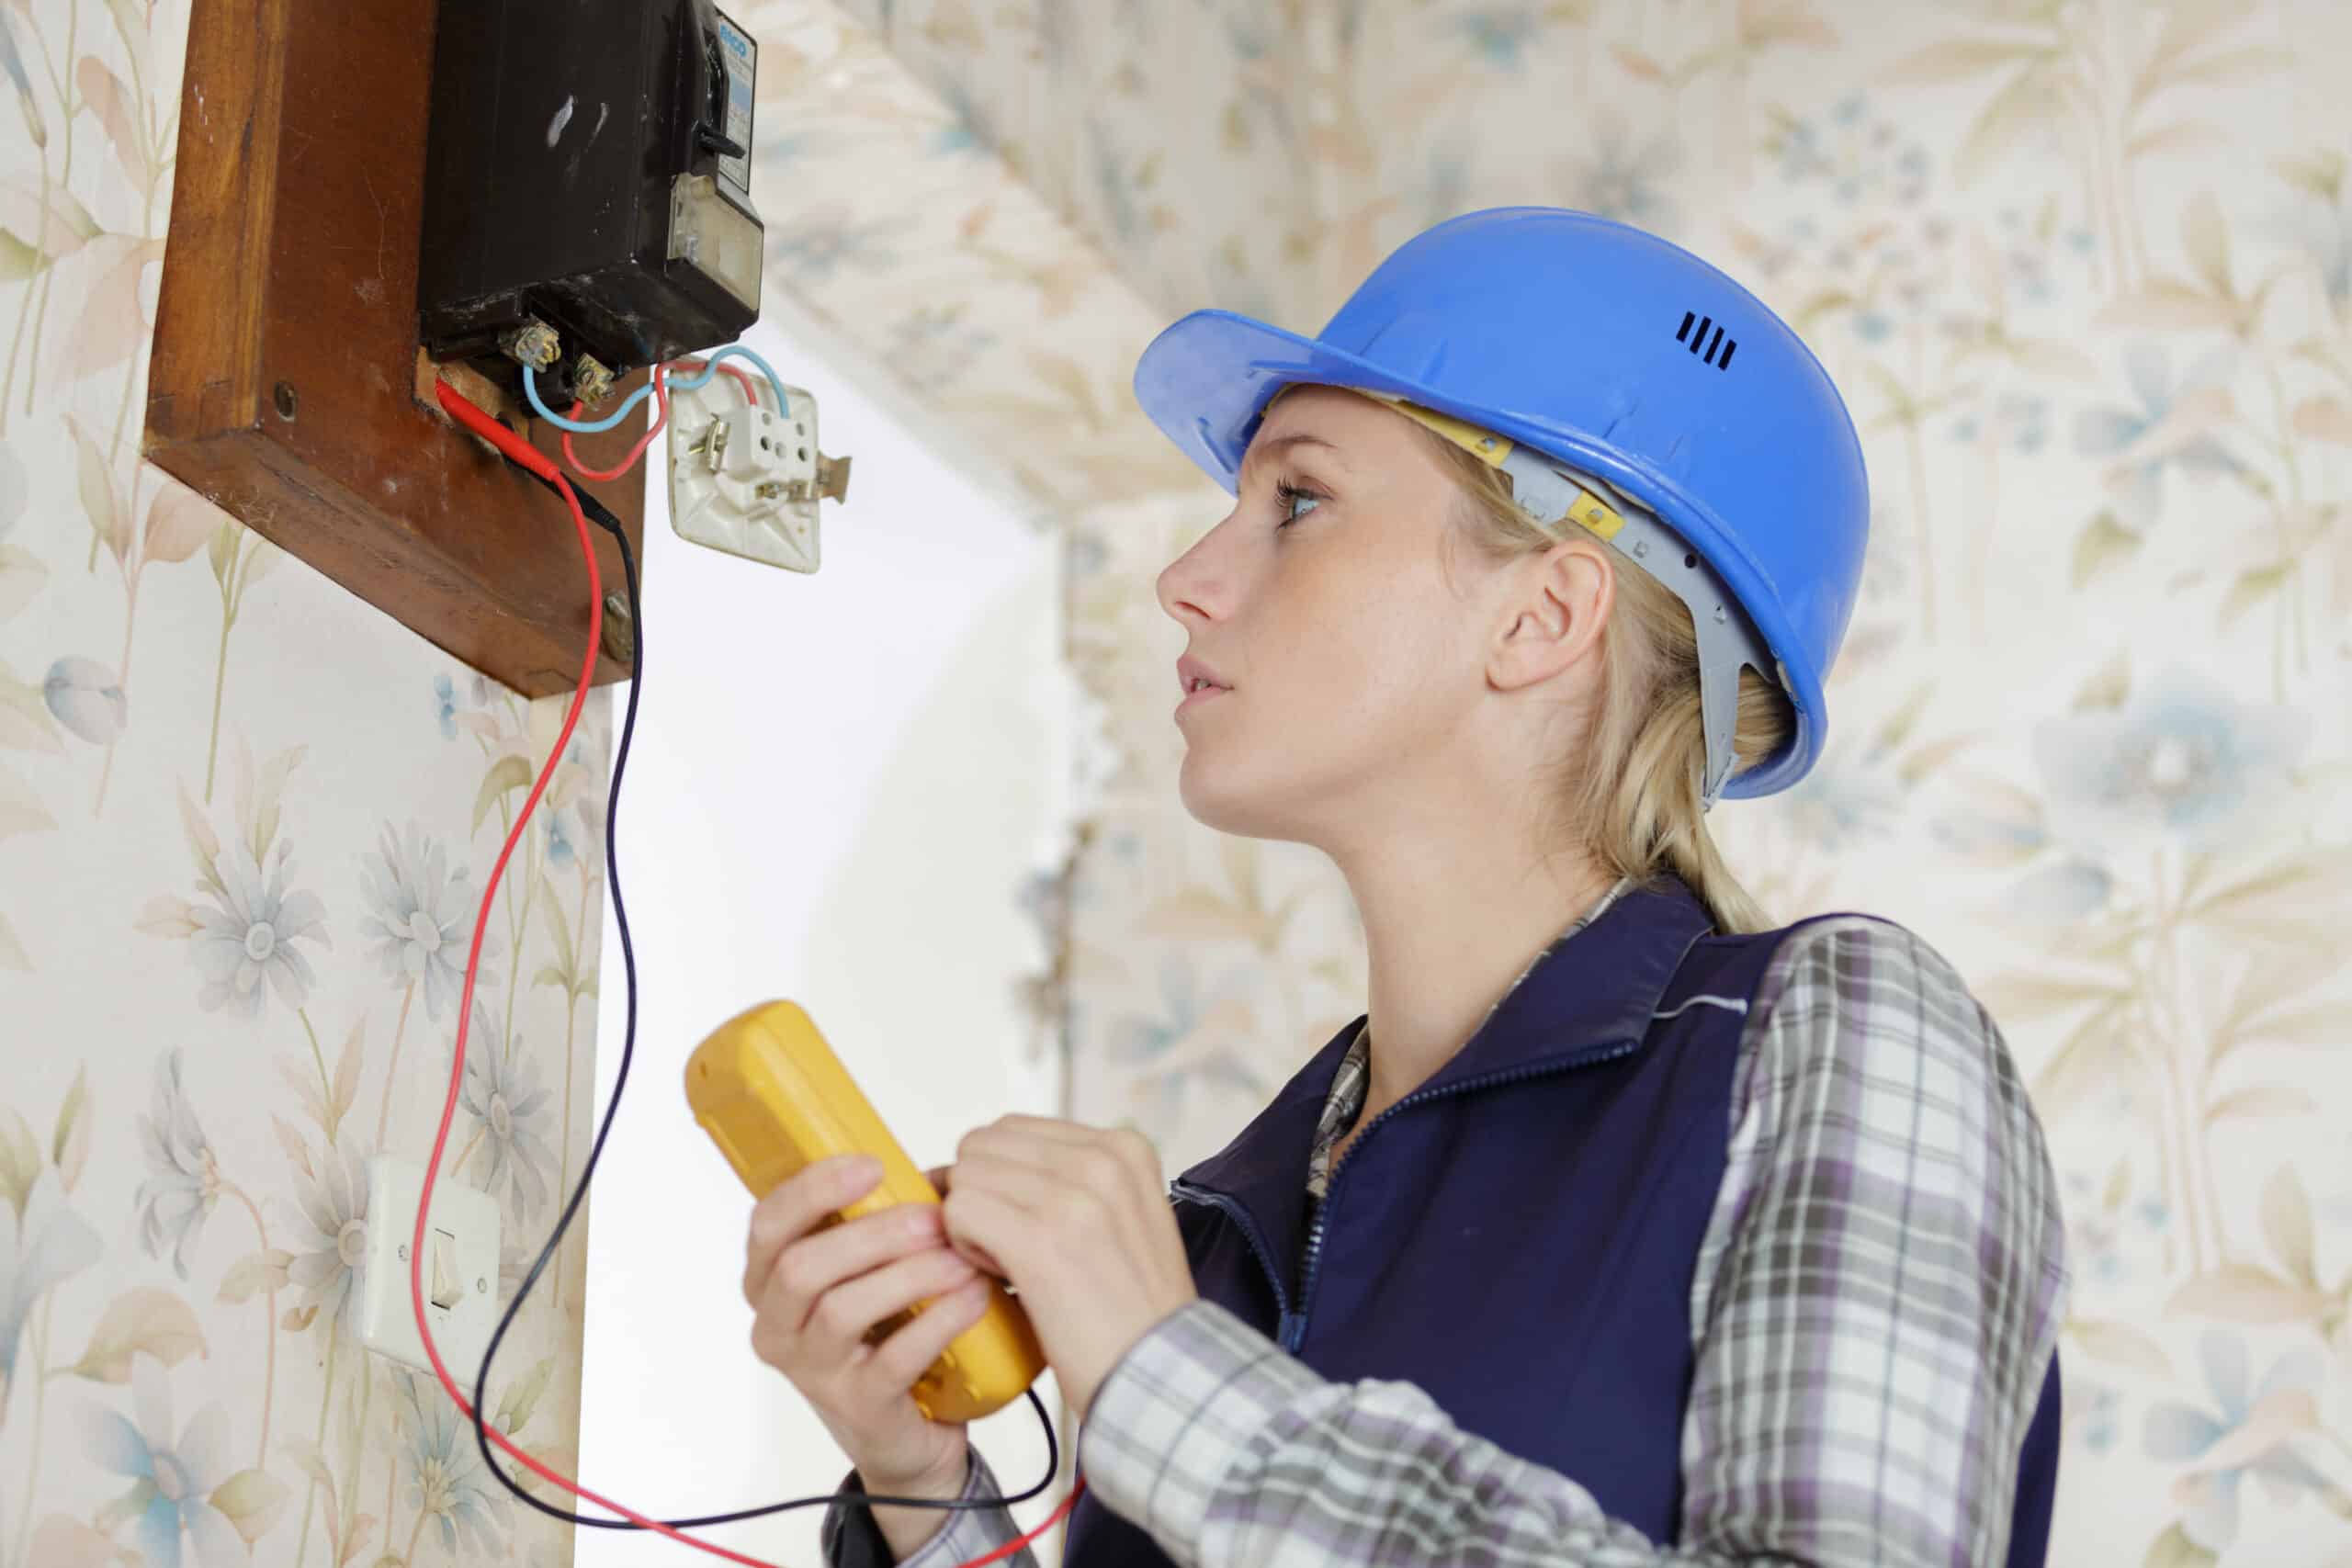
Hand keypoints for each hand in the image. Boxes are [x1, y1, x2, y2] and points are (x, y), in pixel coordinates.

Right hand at [742, 1153, 992, 1552]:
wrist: (912, 1433)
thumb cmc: (888, 1333)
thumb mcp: (871, 1272)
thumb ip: (877, 1224)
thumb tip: (937, 1176)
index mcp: (770, 1280)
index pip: (768, 1224)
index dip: (813, 1188)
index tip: (873, 1164)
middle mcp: (778, 1328)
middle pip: (801, 1266)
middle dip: (874, 1233)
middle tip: (935, 1219)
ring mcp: (812, 1373)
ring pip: (842, 1310)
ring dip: (910, 1275)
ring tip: (964, 1259)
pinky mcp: (857, 1408)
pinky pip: (893, 1359)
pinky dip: (939, 1321)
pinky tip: (974, 1298)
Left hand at [939, 1116, 1197, 1420]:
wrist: (1163, 1376)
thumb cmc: (1131, 1310)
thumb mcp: (1123, 1217)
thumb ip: (1067, 1179)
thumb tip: (971, 1163)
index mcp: (1124, 1147)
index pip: (1012, 1129)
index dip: (997, 1178)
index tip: (1021, 1225)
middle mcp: (1101, 1159)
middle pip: (980, 1146)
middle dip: (978, 1194)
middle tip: (1008, 1248)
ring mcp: (1074, 1196)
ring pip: (965, 1177)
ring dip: (970, 1224)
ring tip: (1009, 1267)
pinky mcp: (1041, 1239)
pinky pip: (958, 1212)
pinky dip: (963, 1248)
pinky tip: (1000, 1280)